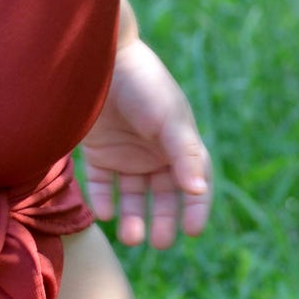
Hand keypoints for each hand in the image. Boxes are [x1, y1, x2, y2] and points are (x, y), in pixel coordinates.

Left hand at [81, 36, 211, 247]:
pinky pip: (103, 185)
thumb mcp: (169, 118)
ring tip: (130, 237)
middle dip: (162, 220)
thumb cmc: (143, 84)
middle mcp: (154, 153)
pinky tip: (105, 212)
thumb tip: (199, 190)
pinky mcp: (99, 152)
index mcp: (179, 144)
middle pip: (162, 196)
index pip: (195, 183)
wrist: (100, 57)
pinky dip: (104, 200)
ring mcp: (126, 153)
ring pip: (133, 196)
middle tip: (158, 242)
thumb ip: (184, 154)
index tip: (193, 231)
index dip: (197, 208)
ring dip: (133, 217)